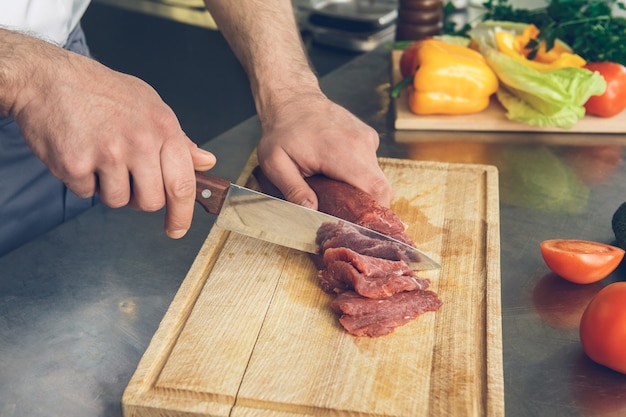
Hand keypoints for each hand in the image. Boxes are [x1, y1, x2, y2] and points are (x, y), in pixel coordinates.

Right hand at [10, 43, 215, 238]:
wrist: (45, 77)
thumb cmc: (100, 90)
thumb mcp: (149, 105)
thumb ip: (179, 139)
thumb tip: (206, 162)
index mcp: (163, 127)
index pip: (183, 183)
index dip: (183, 213)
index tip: (177, 228)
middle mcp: (139, 141)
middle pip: (151, 201)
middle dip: (140, 199)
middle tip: (127, 178)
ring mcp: (107, 153)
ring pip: (118, 201)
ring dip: (108, 188)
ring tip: (99, 157)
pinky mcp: (76, 163)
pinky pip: (86, 193)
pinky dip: (81, 181)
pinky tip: (79, 153)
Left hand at [256, 92, 393, 209]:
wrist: (293, 100)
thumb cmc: (283, 131)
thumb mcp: (276, 163)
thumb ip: (293, 190)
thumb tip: (310, 211)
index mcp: (341, 152)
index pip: (376, 190)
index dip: (374, 213)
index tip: (360, 225)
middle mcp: (361, 144)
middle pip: (381, 189)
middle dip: (367, 207)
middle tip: (344, 215)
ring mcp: (367, 139)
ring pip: (377, 179)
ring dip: (361, 191)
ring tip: (336, 191)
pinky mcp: (368, 138)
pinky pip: (372, 166)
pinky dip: (360, 176)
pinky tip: (338, 173)